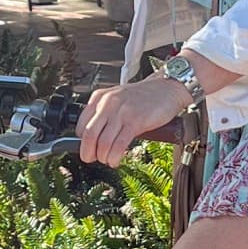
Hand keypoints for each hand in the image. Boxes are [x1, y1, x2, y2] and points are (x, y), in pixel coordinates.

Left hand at [76, 74, 193, 166]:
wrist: (167, 88)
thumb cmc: (143, 96)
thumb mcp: (116, 99)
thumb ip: (104, 114)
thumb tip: (93, 138)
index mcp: (99, 98)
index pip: (81, 125)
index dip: (82, 142)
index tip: (87, 149)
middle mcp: (108, 103)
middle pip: (89, 135)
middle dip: (87, 153)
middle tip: (90, 159)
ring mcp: (122, 112)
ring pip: (103, 142)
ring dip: (103, 157)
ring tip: (107, 160)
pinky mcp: (136, 121)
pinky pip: (119, 144)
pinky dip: (114, 157)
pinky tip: (116, 160)